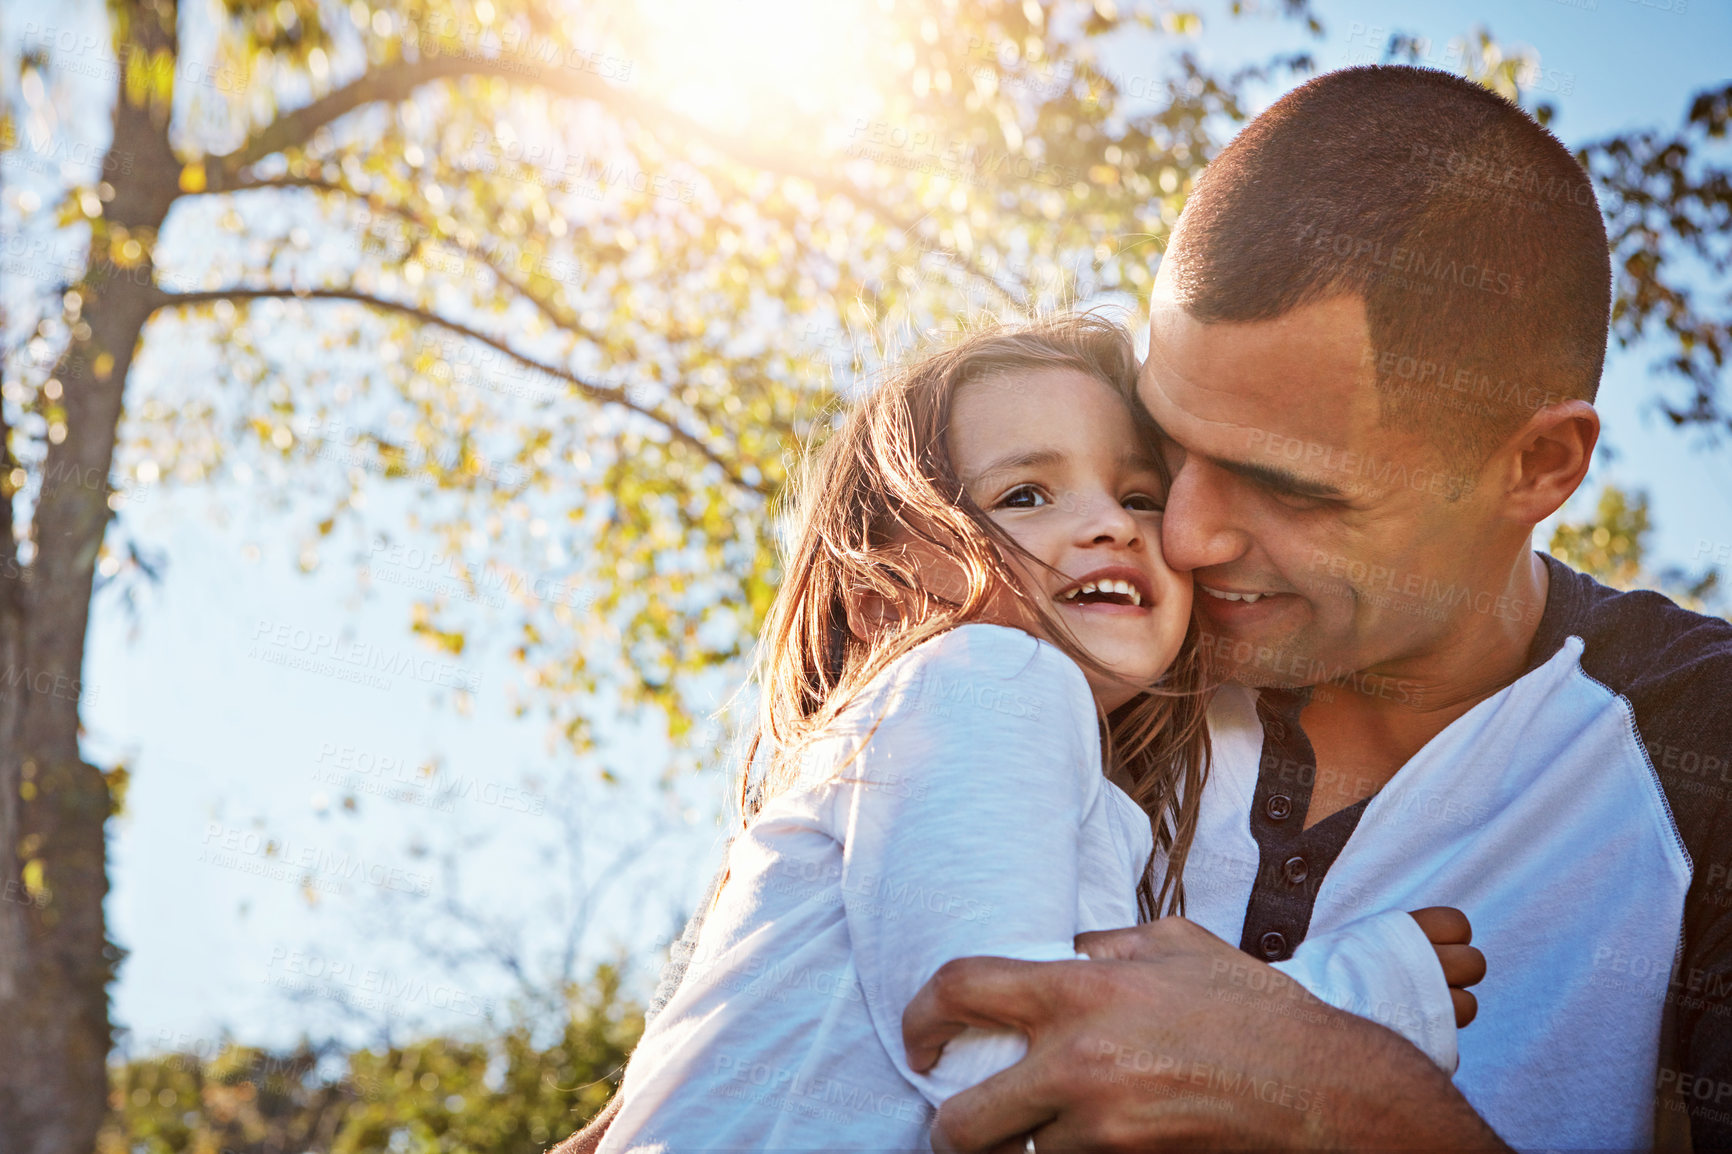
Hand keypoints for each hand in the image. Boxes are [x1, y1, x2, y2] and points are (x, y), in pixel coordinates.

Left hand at [902, 917, 1509, 1152]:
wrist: (1329, 1093)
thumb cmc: (1255, 1013)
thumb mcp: (1176, 945)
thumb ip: (1102, 945)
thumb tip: (1057, 948)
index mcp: (1082, 991)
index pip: (960, 989)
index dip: (919, 1017)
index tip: (918, 1041)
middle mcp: (1079, 1063)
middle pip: (960, 1121)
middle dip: (948, 1130)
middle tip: (956, 1124)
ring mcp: (1102, 1130)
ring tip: (1031, 1136)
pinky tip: (1080, 1144)